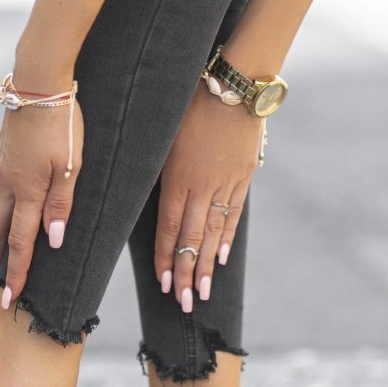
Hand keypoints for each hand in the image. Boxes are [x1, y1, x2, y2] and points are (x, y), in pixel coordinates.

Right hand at [0, 88, 83, 307]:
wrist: (38, 81)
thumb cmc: (62, 122)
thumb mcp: (72, 164)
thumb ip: (62, 203)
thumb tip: (52, 240)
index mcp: (28, 190)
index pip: (21, 242)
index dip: (17, 273)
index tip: (10, 299)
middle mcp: (9, 183)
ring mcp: (3, 167)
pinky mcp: (3, 152)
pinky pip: (0, 189)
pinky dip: (2, 209)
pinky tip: (10, 208)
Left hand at [155, 85, 262, 310]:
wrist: (235, 83)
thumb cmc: (190, 101)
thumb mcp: (163, 132)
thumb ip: (155, 166)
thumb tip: (143, 193)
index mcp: (177, 176)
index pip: (168, 226)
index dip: (164, 256)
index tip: (163, 283)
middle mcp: (202, 185)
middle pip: (191, 237)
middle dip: (185, 272)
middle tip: (184, 303)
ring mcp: (226, 183)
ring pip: (214, 231)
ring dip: (205, 264)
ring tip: (202, 292)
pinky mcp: (244, 175)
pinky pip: (234, 213)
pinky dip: (226, 237)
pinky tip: (220, 258)